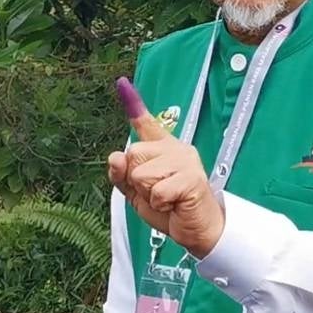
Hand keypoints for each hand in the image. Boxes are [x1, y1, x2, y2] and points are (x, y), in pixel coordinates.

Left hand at [107, 77, 223, 257]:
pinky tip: (174, 203)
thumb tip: (115, 155)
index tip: (121, 83)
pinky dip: (160, 203)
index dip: (133, 105)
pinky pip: (156, 191)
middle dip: (136, 181)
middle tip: (158, 192)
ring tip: (168, 198)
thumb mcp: (137, 193)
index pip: (146, 125)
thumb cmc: (170, 208)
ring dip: (148, 194)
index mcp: (163, 149)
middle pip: (133, 155)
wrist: (197, 229)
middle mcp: (175, 148)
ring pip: (141, 174)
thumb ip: (123, 175)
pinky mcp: (191, 177)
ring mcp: (185, 160)